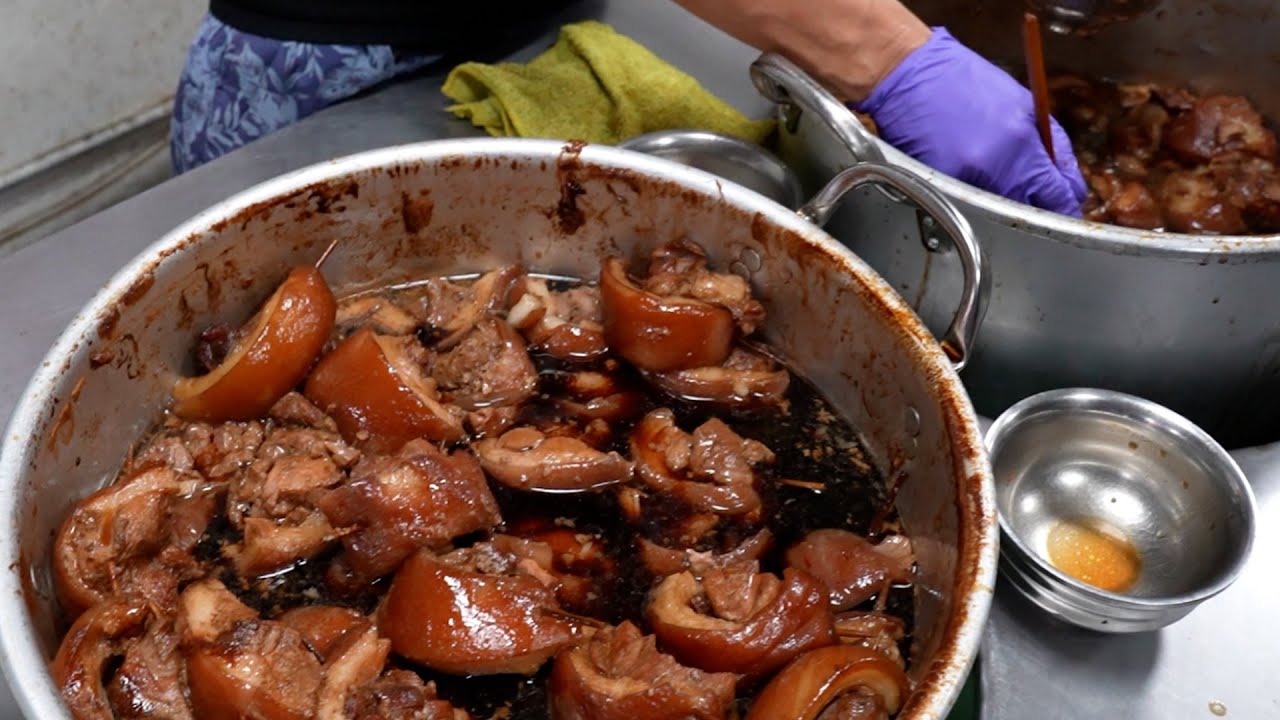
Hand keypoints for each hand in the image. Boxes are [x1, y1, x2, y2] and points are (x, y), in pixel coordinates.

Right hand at [854, 29, 1086, 215]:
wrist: (914, 75)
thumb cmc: (965, 80)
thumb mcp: (1022, 102)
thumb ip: (1047, 141)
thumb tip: (1062, 174)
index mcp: (1024, 144)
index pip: (1058, 194)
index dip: (1065, 202)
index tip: (1065, 204)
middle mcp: (997, 169)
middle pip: (1029, 209)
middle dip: (1034, 202)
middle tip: (1033, 193)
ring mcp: (966, 180)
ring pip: (997, 208)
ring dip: (1000, 196)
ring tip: (990, 167)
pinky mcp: (941, 184)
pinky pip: (966, 198)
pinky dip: (970, 188)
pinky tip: (962, 163)